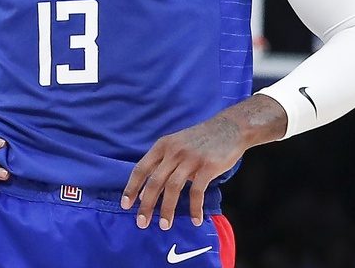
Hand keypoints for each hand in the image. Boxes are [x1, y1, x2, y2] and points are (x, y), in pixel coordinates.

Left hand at [120, 115, 244, 229]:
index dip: (131, 188)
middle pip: (155, 181)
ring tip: (165, 226)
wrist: (229, 127)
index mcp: (162, 146)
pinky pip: (197, 191)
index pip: (141, 169)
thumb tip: (144, 194)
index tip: (125, 205)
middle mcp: (173, 151)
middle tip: (142, 223)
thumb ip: (161, 166)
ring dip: (167, 210)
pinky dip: (194, 208)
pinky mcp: (207, 166)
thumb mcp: (176, 146)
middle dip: (146, 204)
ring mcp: (190, 158)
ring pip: (172, 188)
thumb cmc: (200, 140)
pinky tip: (195, 220)